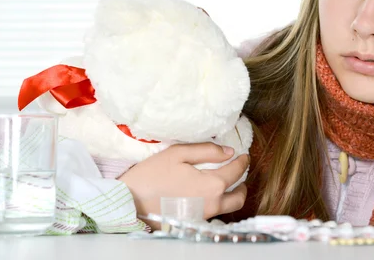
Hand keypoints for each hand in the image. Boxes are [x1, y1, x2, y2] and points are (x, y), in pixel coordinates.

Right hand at [118, 143, 248, 229]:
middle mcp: (212, 204)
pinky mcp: (193, 223)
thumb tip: (229, 152)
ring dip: (232, 196)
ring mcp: (203, 216)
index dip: (243, 161)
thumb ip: (207, 151)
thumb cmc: (152, 175)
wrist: (129, 202)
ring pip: (228, 209)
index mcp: (212, 185)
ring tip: (227, 185)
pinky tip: (209, 196)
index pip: (236, 172)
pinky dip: (218, 205)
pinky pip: (214, 214)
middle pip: (239, 197)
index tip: (244, 156)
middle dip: (243, 184)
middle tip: (239, 173)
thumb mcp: (178, 153)